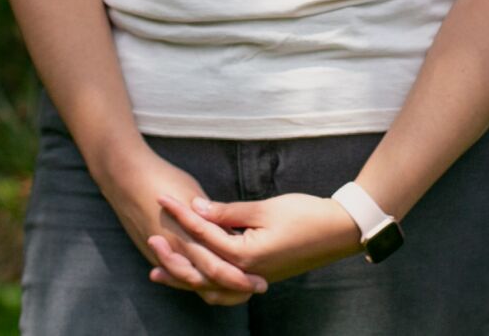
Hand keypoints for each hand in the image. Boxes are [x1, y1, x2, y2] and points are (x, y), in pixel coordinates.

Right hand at [92, 147, 268, 304]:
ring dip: (215, 286)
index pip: (218, 265)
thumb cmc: (163, 178)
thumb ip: (212, 217)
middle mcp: (174, 250)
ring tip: (237, 288)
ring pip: (192, 281)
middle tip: (256, 287)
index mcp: (187, 235)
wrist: (125, 175)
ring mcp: (161, 254)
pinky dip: (195, 281)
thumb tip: (233, 233)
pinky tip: (208, 282)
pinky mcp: (153, 253)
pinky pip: (177, 275)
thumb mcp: (194, 194)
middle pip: (207, 278)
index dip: (239, 276)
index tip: (260, 279)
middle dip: (233, 285)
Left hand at [147, 191, 365, 291]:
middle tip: (149, 237)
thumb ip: (228, 212)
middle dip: (173, 252)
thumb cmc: (306, 215)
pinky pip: (224, 290)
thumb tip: (197, 209)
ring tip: (159, 270)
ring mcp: (252, 281)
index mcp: (245, 256)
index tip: (162, 197)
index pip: (203, 234)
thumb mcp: (265, 208)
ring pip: (208, 286)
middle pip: (198, 268)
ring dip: (182, 277)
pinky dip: (205, 285)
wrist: (339, 232)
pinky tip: (195, 277)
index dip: (181, 214)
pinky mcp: (258, 279)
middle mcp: (245, 274)